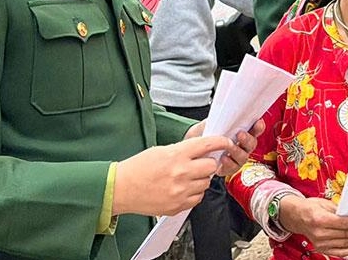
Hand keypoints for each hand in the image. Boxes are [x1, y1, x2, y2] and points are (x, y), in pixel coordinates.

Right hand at [113, 136, 232, 215]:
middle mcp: (181, 173)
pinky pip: (198, 198)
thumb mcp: (161, 150)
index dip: (221, 142)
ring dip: (200, 179)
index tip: (226, 142)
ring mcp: (180, 191)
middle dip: (208, 164)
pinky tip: (182, 189)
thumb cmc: (138, 168)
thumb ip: (183, 150)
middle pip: (211, 167)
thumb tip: (202, 150)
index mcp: (176, 155)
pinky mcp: (178, 206)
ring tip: (186, 177)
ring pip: (206, 183)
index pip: (208, 145)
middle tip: (200, 164)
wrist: (121, 189)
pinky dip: (194, 193)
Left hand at [184, 119, 265, 176]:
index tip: (258, 122)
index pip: (255, 129)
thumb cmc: (206, 135)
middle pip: (252, 143)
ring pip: (243, 156)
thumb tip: (224, 112)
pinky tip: (224, 158)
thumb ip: (219, 118)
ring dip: (237, 151)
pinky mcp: (230, 168)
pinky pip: (233, 167)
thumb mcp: (212, 123)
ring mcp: (237, 158)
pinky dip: (229, 162)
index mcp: (243, 133)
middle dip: (247, 139)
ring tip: (230, 146)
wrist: (195, 149)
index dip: (258, 127)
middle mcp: (243, 146)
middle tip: (240, 134)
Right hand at [278, 196, 347, 257]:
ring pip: (346, 244)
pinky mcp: (321, 248)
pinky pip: (339, 252)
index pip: (346, 224)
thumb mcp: (325, 203)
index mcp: (320, 219)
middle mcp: (320, 233)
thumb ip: (341, 209)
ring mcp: (320, 243)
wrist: (296, 216)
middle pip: (347, 235)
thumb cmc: (310, 207)